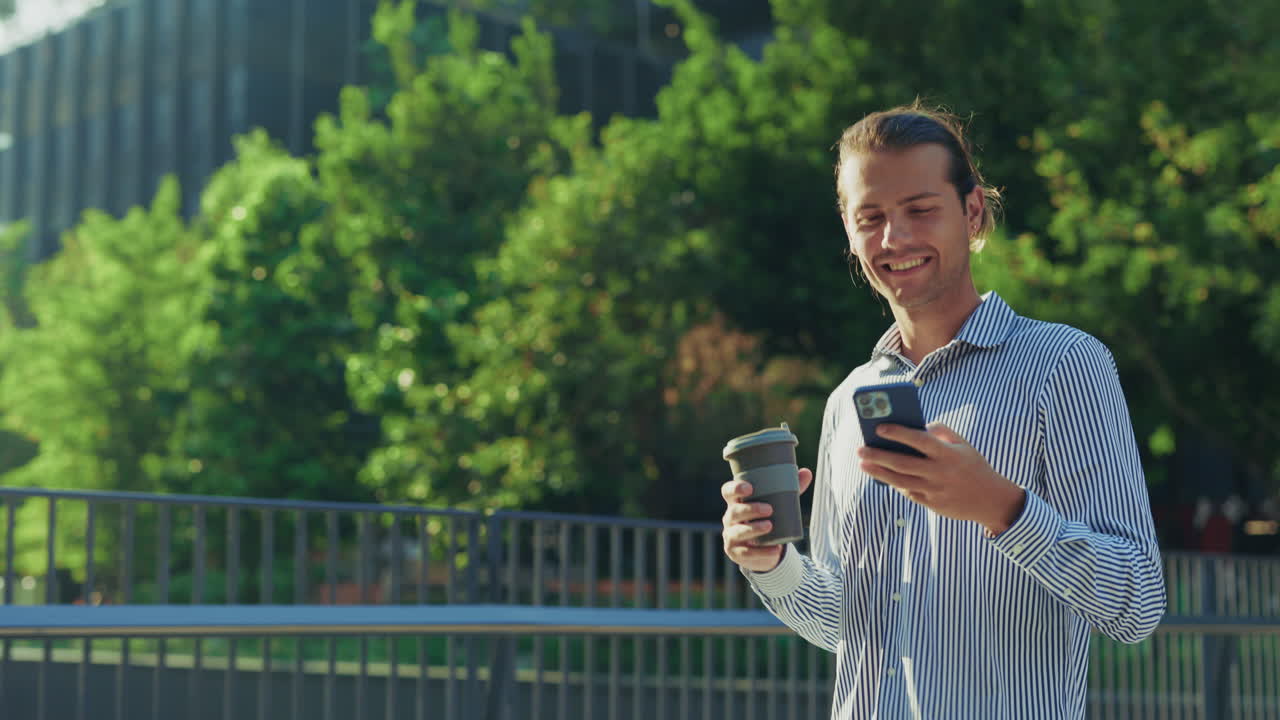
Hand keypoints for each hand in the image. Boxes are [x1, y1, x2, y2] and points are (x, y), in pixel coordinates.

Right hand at [721, 468, 812, 572]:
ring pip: (738, 532)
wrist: (765, 549)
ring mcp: (731, 536)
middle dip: (750, 510)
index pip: (727, 491)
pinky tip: (775, 549)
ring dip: (753, 528)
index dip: (735, 488)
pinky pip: (746, 553)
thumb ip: (791, 489)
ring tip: (770, 526)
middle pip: (734, 511)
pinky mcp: (736, 552)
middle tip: (769, 509)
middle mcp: (730, 518)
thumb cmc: (769, 519)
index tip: (749, 488)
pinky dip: (762, 552)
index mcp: (737, 502)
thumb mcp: (779, 504)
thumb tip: (806, 472)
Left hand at [858, 423, 1024, 534]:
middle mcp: (940, 472)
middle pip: (903, 463)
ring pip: (900, 481)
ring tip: (863, 464)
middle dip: (879, 456)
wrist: (991, 500)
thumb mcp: (963, 445)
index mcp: (948, 454)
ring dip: (879, 472)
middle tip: (861, 449)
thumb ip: (941, 431)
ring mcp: (935, 490)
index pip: (919, 440)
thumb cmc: (972, 465)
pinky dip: (894, 483)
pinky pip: (908, 492)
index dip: (898, 433)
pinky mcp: (932, 504)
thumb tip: (917, 425)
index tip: (879, 427)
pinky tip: (881, 475)